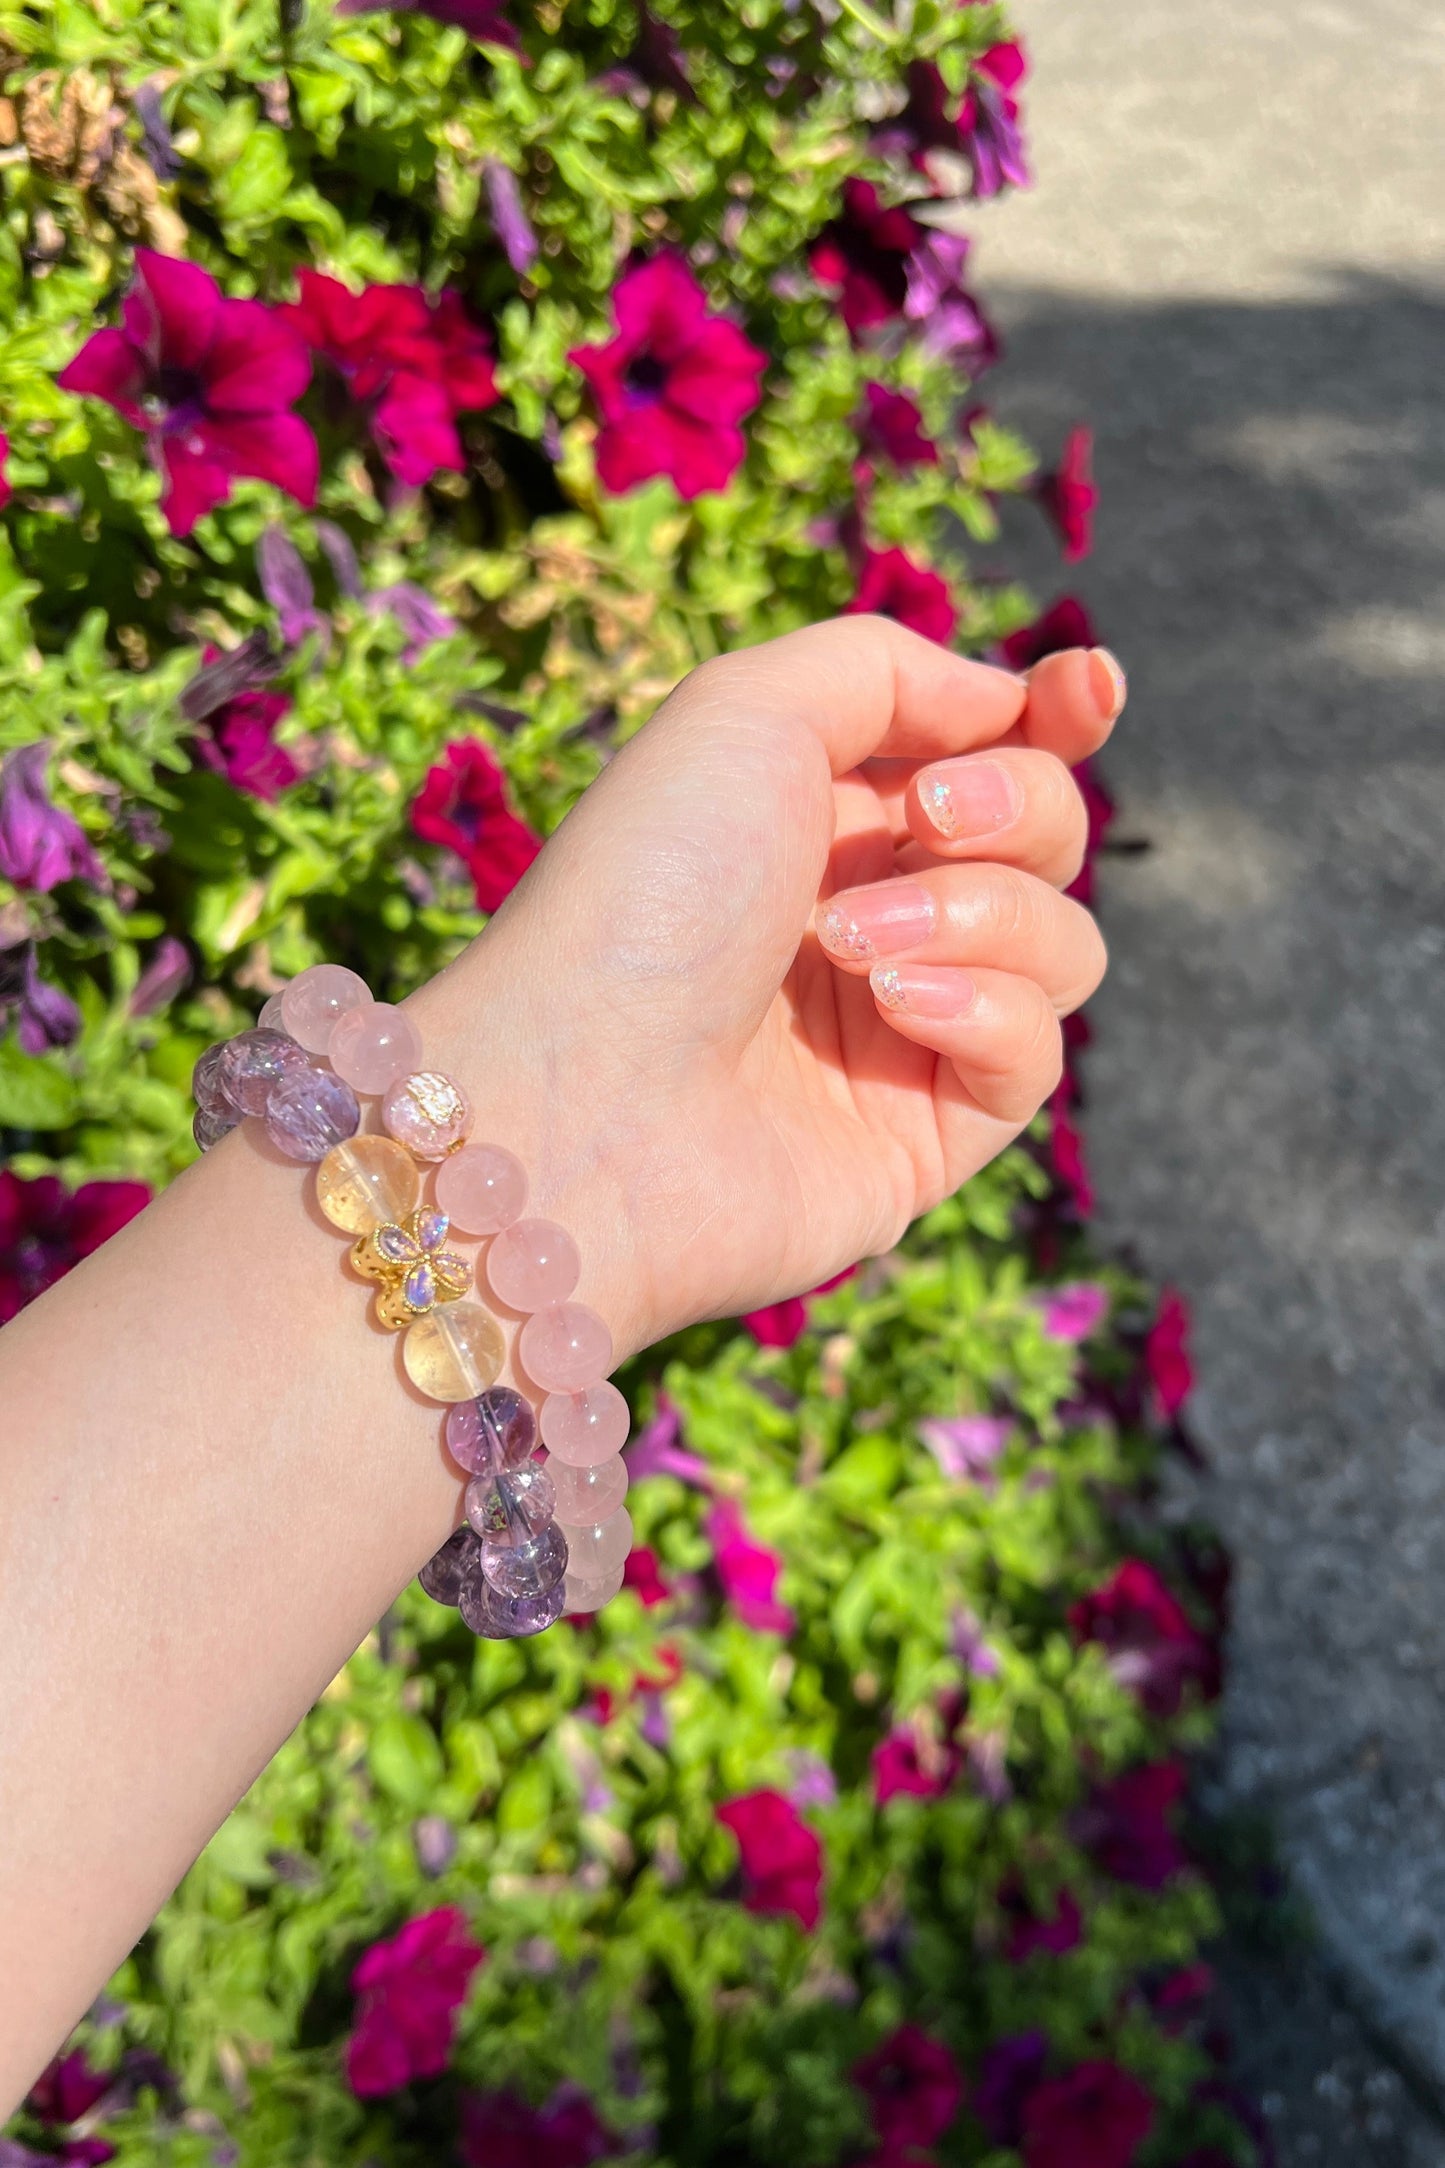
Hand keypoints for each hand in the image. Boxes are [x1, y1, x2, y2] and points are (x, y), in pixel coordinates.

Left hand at [420, 616, 1115, 1357]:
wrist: (586, 1093)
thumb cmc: (648, 891)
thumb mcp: (747, 710)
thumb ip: (888, 670)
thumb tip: (1004, 702)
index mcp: (824, 816)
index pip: (993, 754)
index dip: (1059, 715)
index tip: (1089, 686)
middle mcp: (875, 918)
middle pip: (1049, 834)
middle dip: (1011, 806)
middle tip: (925, 819)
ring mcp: (906, 1032)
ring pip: (1063, 942)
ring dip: (978, 913)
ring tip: (852, 946)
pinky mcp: (929, 1135)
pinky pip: (1033, 1050)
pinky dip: (982, 1010)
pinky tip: (891, 1011)